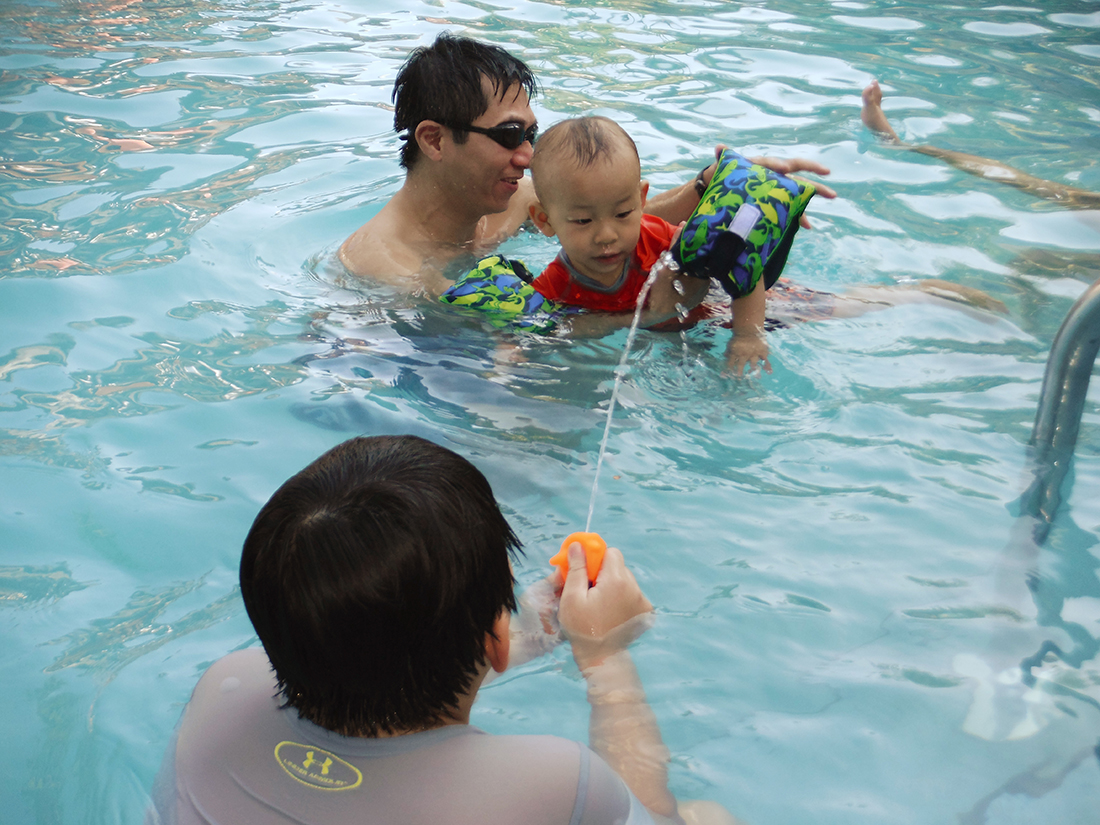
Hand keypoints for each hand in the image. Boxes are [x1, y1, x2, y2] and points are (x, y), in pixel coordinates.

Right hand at [559, 543, 652, 667]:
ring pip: (625, 579)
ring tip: (600, 605)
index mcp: (616, 580)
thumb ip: (576, 568)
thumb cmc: (582, 628)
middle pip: (618, 566)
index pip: (611, 553)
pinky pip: (632, 593)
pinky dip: (622, 597)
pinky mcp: (645, 610)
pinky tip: (611, 612)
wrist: (602, 658)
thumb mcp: (571, 597)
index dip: (596, 559)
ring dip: (613, 585)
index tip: (586, 571)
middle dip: (603, 573)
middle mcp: (634, 587)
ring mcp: (642, 600)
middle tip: (590, 590)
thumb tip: (577, 545)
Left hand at [706, 145, 835, 229]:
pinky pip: (791, 207)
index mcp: (763, 165)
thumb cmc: (727, 174)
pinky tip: (807, 226)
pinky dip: (798, 216)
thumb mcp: (725, 167)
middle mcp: (775, 174)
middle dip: (812, 175)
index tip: (784, 168)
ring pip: (799, 190)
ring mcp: (779, 186)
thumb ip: (724, 157)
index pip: (773, 163)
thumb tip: (719, 147)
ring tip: (832, 195)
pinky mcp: (777, 200)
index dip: (778, 165)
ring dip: (814, 192)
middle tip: (828, 173)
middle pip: (796, 173)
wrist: (726, 184)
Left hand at [725, 329, 770, 377]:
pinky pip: (765, 359)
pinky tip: (768, 372)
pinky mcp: (762, 351)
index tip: (729, 376)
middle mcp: (744, 353)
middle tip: (739, 376)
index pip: (730, 362)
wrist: (749, 329)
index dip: (729, 370)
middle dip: (739, 371)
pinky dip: (767, 366)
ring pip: (753, 363)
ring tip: (755, 376)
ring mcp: (754, 352)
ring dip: (753, 369)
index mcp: (735, 351)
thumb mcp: (730, 345)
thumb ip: (727, 353)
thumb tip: (724, 360)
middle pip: (741, 364)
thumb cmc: (738, 339)